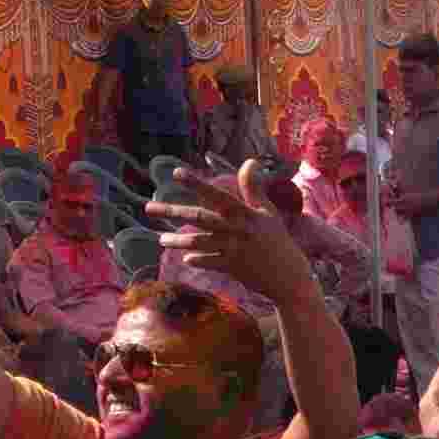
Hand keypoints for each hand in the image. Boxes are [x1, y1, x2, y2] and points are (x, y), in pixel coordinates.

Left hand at [148, 161, 316, 305]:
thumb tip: (250, 162)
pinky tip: (185, 258)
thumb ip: (253, 188)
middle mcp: (235, 230)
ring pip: (198, 242)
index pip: (216, 194)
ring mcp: (232, 250)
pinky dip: (197, 260)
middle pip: (198, 218)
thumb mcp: (267, 212)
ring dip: (178, 241)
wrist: (289, 276)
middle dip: (172, 212)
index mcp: (244, 213)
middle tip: (148, 208)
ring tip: (162, 239)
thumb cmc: (278, 240)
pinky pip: (209, 262)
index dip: (196, 183)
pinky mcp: (232, 267)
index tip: (176, 173)